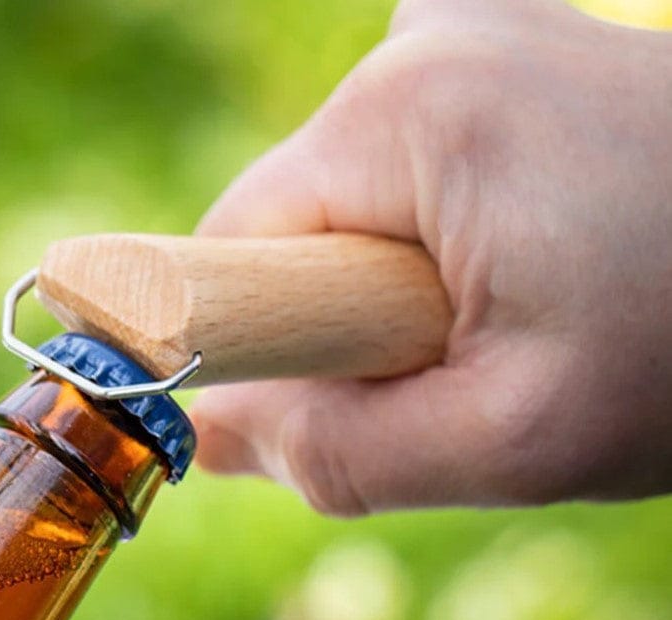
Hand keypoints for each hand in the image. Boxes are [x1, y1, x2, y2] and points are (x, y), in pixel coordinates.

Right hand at [192, 0, 671, 513]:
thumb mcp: (513, 442)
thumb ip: (340, 454)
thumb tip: (214, 437)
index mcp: (403, 122)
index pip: (228, 253)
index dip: (251, 350)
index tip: (327, 404)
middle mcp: (421, 47)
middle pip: (289, 226)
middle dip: (341, 322)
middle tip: (470, 363)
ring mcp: (471, 31)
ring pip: (347, 203)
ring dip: (399, 284)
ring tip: (525, 308)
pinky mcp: (508, 48)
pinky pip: (405, 163)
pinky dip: (438, 230)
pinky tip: (529, 252)